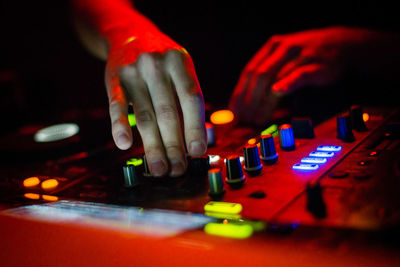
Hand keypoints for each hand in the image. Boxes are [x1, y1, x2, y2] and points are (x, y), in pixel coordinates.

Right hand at [106, 30, 206, 176]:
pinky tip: (124, 144)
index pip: (191, 98)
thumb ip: (186, 98)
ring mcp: (134, 72)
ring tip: (160, 168)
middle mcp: (157, 65)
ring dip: (153, 145)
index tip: (198, 152)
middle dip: (174, 145)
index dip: (195, 127)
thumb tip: (195, 141)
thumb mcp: (179, 69)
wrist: (129, 34)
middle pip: (168, 112)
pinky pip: (117, 105)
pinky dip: (119, 125)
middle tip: (178, 169)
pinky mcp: (113, 79)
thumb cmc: (162, 62)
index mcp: (180, 62)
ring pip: (145, 115)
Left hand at [229, 27, 375, 124]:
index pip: (249, 71)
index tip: (233, 112)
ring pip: (273, 78)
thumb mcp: (285, 60)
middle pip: (258, 76)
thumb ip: (269, 77)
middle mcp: (281, 49)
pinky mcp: (315, 64)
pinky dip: (286, 85)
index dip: (239, 93)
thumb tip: (249, 102)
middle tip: (243, 120)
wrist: (344, 44)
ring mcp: (298, 55)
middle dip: (248, 100)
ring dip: (262, 101)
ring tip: (256, 118)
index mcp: (271, 48)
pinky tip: (277, 94)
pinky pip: (298, 75)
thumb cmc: (309, 57)